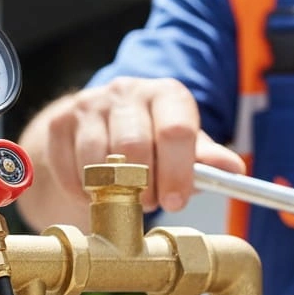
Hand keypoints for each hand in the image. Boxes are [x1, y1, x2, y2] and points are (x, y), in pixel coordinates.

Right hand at [19, 76, 243, 226]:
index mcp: (166, 94)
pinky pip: (70, 171)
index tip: (177, 200)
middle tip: (148, 203)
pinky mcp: (59, 122)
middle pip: (133, 147)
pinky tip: (95, 191)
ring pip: (97, 161)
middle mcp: (127, 91)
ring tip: (123, 196)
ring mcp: (89, 104)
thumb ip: (207, 160)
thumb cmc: (151, 138)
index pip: (175, 131)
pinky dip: (83, 192)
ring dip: (111, 191)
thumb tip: (234, 170)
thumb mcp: (184, 145)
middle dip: (143, 187)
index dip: (177, 171)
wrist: (98, 125)